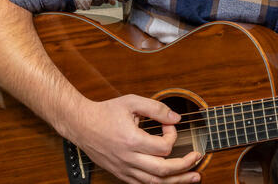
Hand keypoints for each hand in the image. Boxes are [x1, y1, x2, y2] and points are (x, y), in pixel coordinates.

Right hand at [63, 94, 201, 183]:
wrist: (80, 124)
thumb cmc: (105, 112)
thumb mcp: (131, 102)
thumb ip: (156, 108)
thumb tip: (177, 118)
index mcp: (132, 140)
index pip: (164, 147)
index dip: (173, 135)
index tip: (170, 125)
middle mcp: (128, 158)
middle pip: (163, 170)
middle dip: (185, 165)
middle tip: (197, 157)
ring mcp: (124, 169)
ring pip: (154, 183)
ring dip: (177, 181)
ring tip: (193, 177)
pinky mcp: (120, 173)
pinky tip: (171, 181)